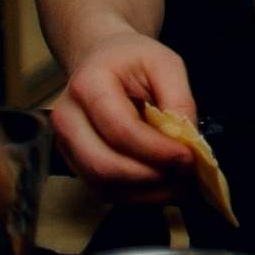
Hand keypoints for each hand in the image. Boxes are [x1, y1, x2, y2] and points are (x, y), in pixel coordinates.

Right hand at [50, 30, 199, 201]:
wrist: (102, 60)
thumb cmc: (133, 59)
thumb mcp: (164, 63)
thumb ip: (179, 99)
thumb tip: (188, 140)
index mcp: (88, 85)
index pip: (120, 129)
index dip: (156, 149)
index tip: (188, 157)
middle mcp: (67, 118)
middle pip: (104, 164)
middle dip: (151, 177)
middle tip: (187, 176)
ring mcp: (66, 143)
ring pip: (102, 184)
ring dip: (145, 193)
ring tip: (182, 187)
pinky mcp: (74, 161)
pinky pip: (103, 189)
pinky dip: (136, 195)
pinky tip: (164, 188)